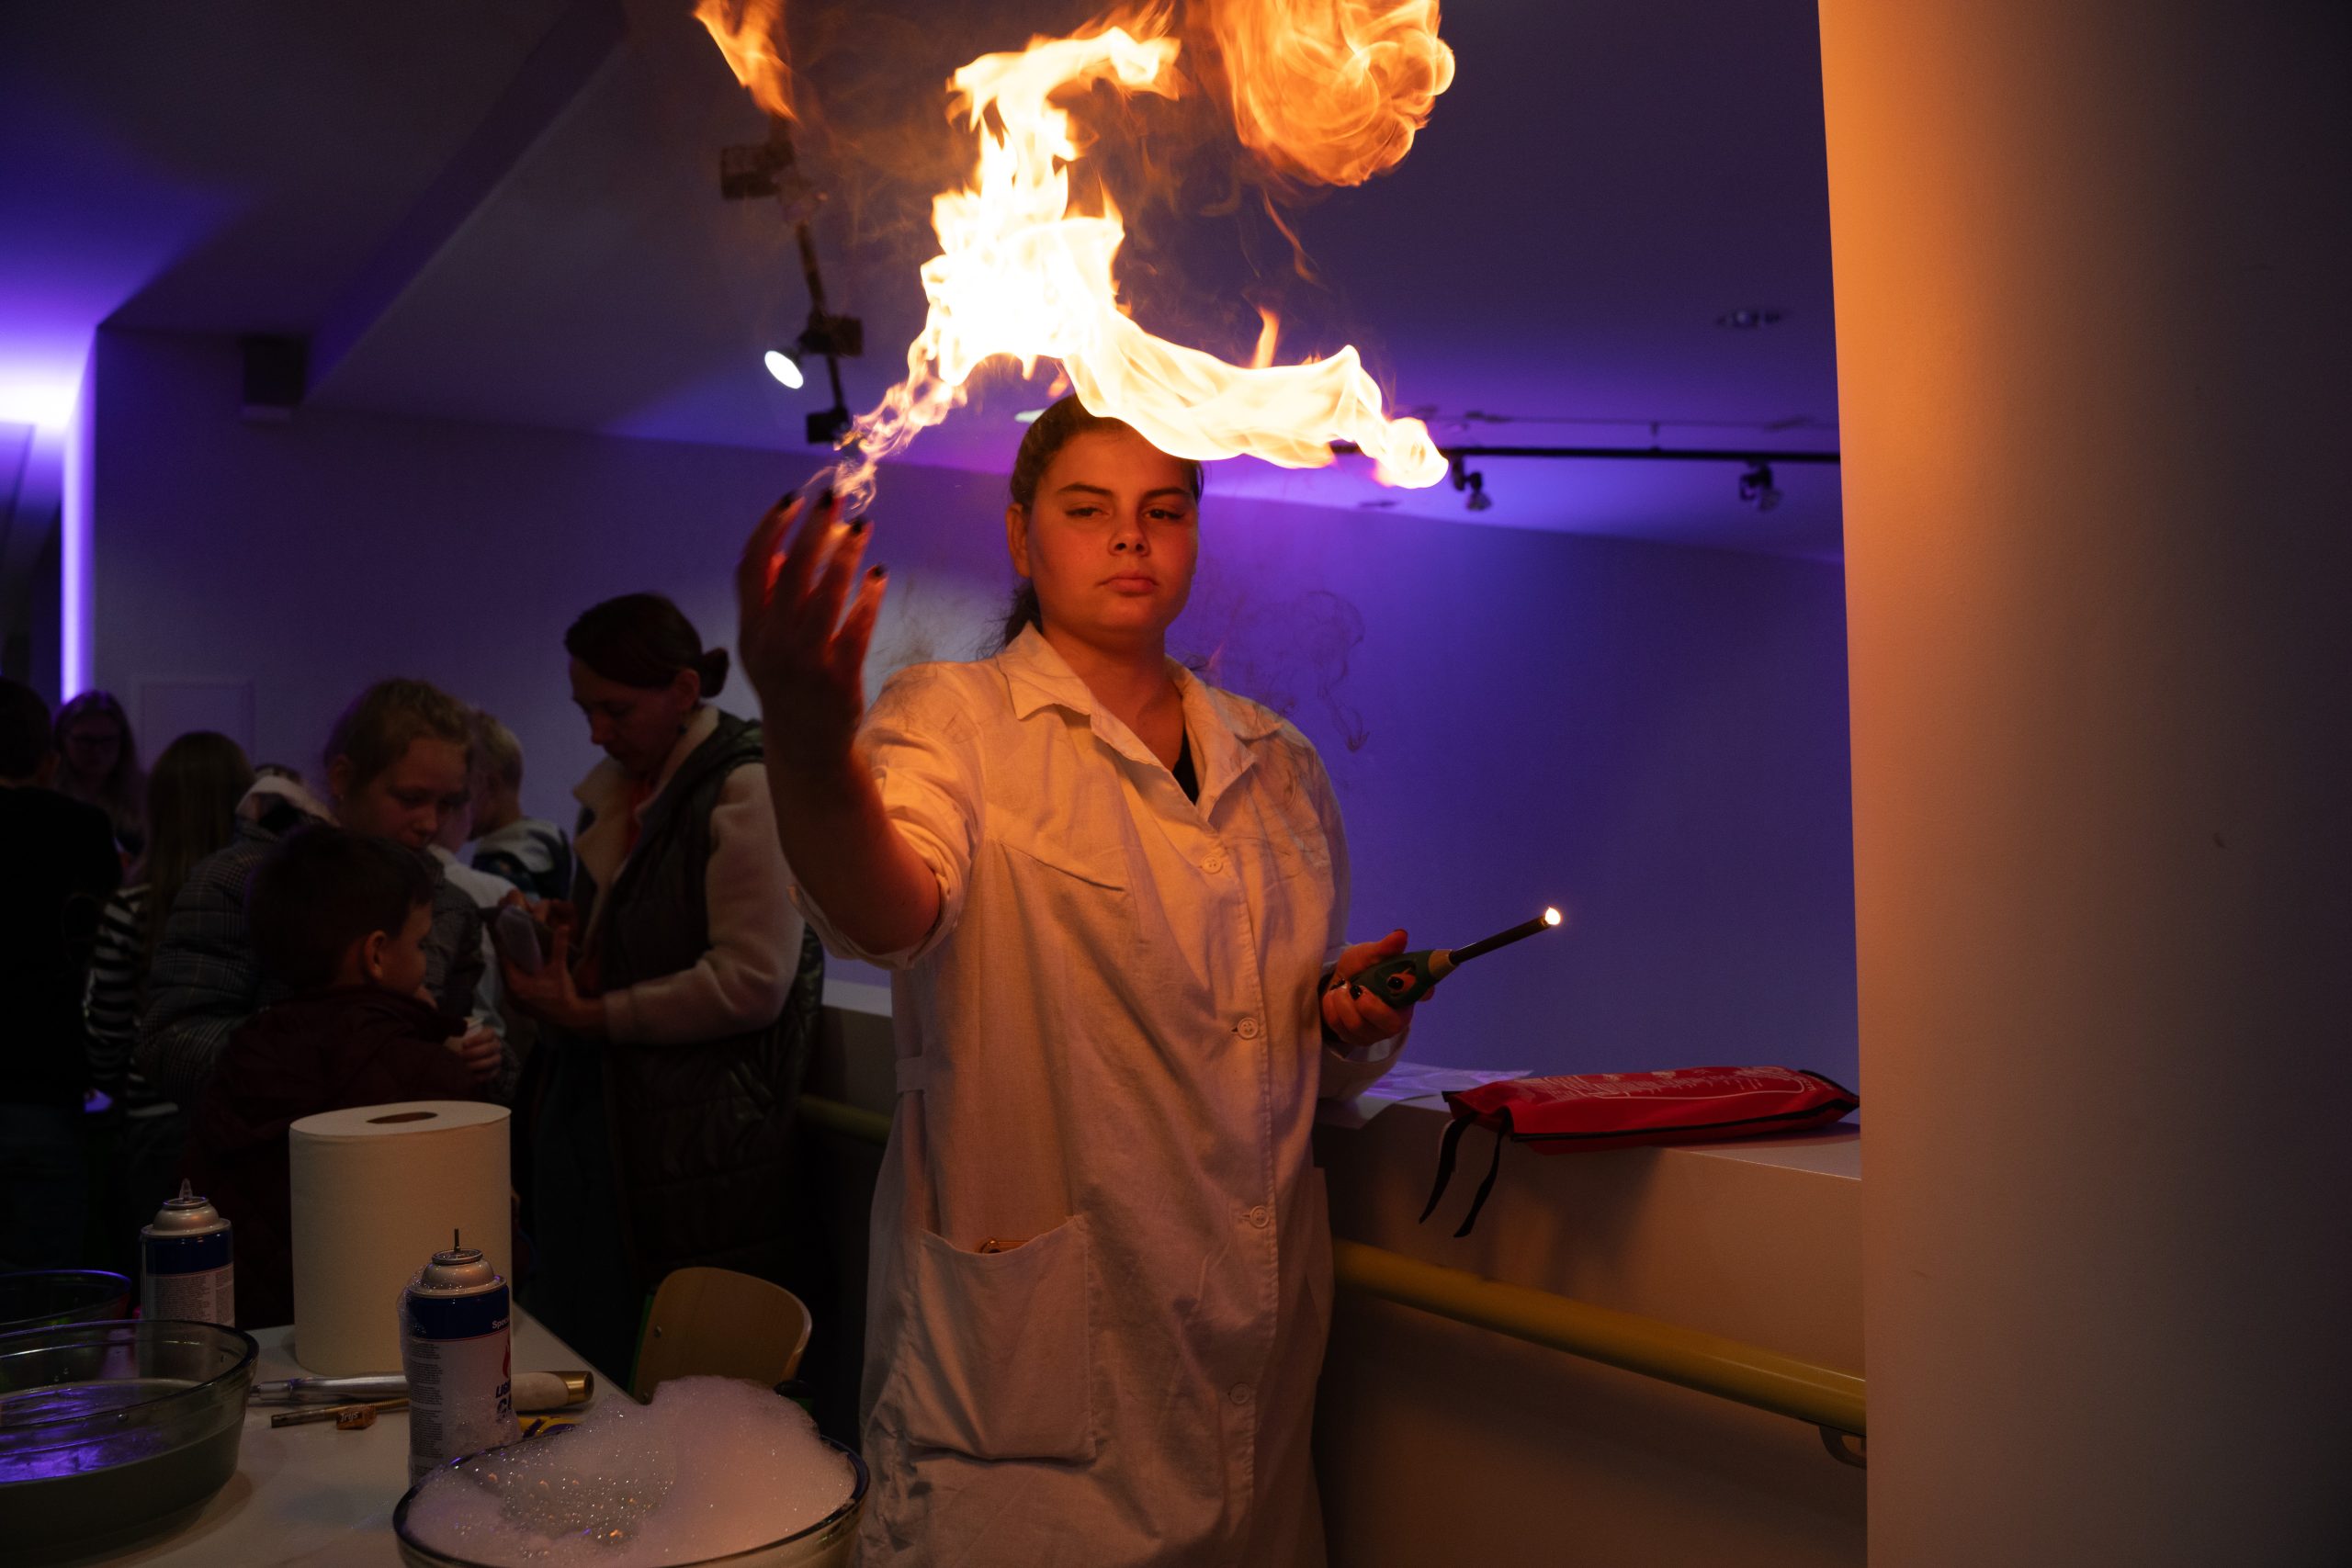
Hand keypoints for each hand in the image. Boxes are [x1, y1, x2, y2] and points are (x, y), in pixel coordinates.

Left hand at [445, 1023, 503, 1083]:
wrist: (466, 1053)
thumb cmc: (460, 1040)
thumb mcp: (460, 1032)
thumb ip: (457, 1029)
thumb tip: (452, 1028)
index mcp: (490, 1034)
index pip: (489, 1034)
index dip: (477, 1039)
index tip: (463, 1044)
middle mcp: (496, 1045)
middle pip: (490, 1048)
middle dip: (474, 1053)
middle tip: (460, 1056)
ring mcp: (496, 1058)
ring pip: (492, 1061)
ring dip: (477, 1065)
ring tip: (463, 1067)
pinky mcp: (494, 1070)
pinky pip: (491, 1074)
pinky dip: (481, 1076)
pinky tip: (469, 1076)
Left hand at [500, 926, 604, 1035]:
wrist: (569, 1016)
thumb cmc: (562, 994)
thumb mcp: (559, 968)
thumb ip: (559, 946)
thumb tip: (563, 927)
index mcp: (515, 983)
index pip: (503, 959)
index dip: (501, 944)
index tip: (498, 931)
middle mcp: (510, 993)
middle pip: (503, 968)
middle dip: (505, 954)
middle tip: (506, 938)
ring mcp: (513, 1001)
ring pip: (506, 978)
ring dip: (510, 967)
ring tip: (513, 953)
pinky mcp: (518, 1006)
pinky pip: (511, 987)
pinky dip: (514, 978)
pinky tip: (521, 971)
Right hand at [735, 487, 887, 776]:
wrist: (805, 745)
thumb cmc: (785, 683)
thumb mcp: (762, 644)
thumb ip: (765, 601)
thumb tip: (782, 552)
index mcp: (750, 629)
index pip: (751, 567)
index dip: (769, 529)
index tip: (791, 499)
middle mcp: (773, 643)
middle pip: (792, 572)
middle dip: (812, 529)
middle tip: (833, 499)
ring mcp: (806, 661)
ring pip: (826, 595)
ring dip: (845, 555)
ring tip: (862, 528)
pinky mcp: (839, 677)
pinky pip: (857, 627)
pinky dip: (869, 597)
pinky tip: (879, 574)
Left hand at [1320, 929, 1414, 1048]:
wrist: (1334, 984)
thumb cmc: (1358, 970)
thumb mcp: (1368, 955)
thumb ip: (1383, 949)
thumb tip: (1400, 935)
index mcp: (1407, 993)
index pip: (1424, 992)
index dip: (1422, 989)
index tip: (1412, 983)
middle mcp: (1397, 1017)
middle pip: (1392, 1024)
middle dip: (1369, 1006)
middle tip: (1357, 989)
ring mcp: (1376, 1033)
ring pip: (1360, 1027)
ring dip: (1344, 1003)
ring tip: (1341, 989)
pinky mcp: (1355, 1040)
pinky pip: (1341, 1029)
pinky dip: (1333, 1009)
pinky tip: (1335, 999)